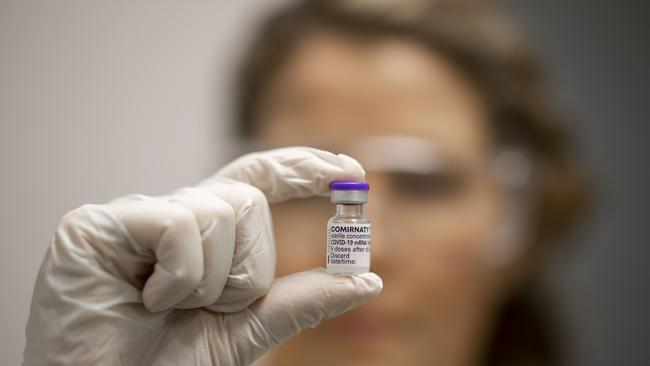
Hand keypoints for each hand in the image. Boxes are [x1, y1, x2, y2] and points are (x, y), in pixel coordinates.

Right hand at [24, 147, 382, 365]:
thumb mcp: (247, 332)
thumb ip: (302, 300)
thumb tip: (368, 278)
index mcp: (204, 235)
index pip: (258, 180)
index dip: (302, 167)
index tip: (348, 169)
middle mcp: (172, 215)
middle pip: (248, 202)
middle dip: (247, 270)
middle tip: (206, 309)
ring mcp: (134, 216)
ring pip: (219, 212)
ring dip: (210, 282)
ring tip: (167, 310)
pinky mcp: (97, 224)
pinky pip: (180, 226)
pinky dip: (179, 277)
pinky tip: (145, 300)